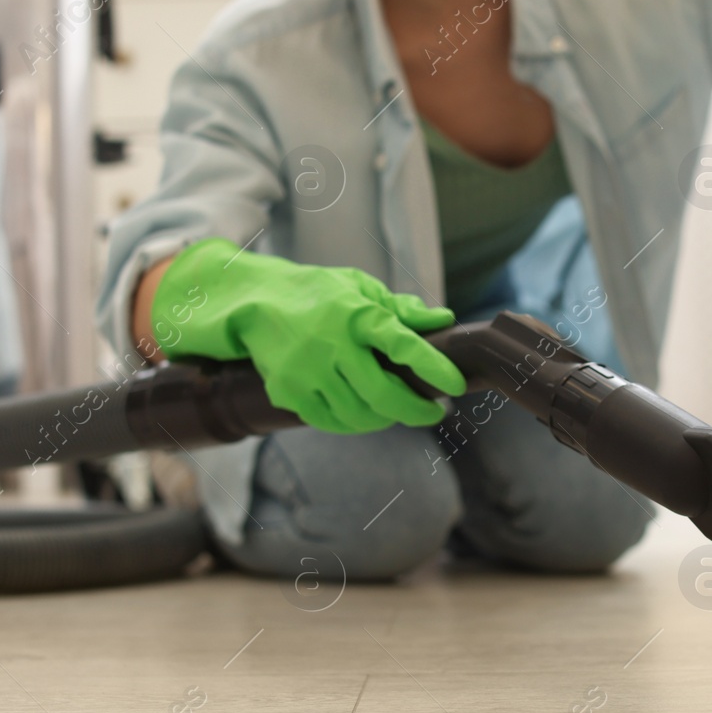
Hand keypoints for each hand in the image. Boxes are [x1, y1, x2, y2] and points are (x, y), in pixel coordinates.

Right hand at [151, 238, 465, 433]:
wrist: (255, 303)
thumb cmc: (317, 294)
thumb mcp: (360, 288)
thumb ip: (401, 308)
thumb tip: (443, 318)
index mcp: (356, 314)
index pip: (403, 344)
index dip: (435, 368)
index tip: (456, 384)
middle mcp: (332, 344)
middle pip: (383, 394)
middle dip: (416, 411)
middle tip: (434, 412)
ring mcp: (307, 372)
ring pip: (359, 415)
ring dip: (386, 419)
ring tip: (397, 411)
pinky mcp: (288, 392)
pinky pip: (331, 422)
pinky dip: (354, 424)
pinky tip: (365, 415)